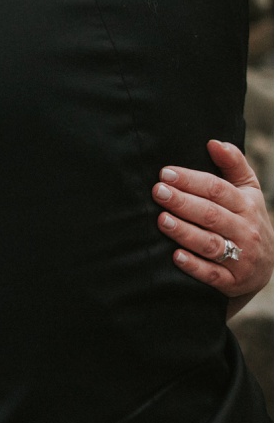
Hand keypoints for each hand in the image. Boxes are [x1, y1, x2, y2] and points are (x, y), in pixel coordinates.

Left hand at [154, 140, 272, 315]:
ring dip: (185, 232)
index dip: (191, 180)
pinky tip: (175, 256)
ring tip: (162, 220)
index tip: (165, 172)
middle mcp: (245, 230)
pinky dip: (194, 266)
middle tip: (158, 192)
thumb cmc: (247, 219)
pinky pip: (212, 274)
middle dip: (183, 202)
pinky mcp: (232, 281)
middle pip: (211, 214)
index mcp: (247, 205)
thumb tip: (214, 142)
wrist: (265, 265)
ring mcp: (240, 257)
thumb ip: (233, 165)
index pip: (218, 190)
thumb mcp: (248, 191)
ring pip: (211, 243)